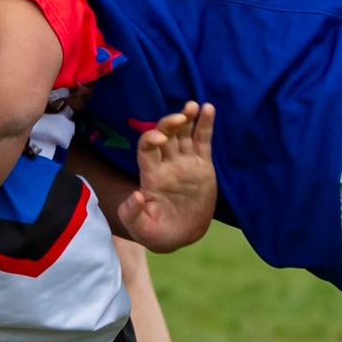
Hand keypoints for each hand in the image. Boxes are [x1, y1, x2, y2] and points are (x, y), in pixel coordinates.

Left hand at [118, 103, 217, 251]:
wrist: (182, 236)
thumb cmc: (158, 233)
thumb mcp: (142, 230)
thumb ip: (133, 214)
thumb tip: (136, 196)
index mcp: (150, 175)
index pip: (146, 149)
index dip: (151, 139)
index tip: (160, 138)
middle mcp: (166, 164)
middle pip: (165, 134)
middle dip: (170, 123)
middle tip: (180, 115)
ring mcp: (185, 163)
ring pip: (184, 133)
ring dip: (187, 117)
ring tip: (193, 105)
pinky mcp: (203, 166)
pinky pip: (203, 141)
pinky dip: (205, 125)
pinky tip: (209, 109)